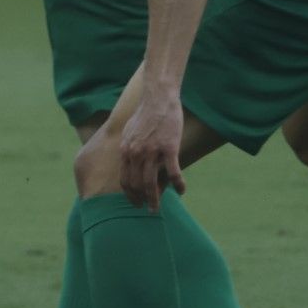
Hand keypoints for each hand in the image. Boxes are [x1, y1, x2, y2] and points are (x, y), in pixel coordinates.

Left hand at [117, 86, 186, 208]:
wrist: (158, 98)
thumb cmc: (146, 115)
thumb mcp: (129, 132)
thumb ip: (128, 149)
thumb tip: (129, 162)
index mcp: (125, 150)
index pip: (125, 180)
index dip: (130, 194)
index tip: (136, 202)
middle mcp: (136, 153)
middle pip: (137, 185)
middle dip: (142, 200)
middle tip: (149, 209)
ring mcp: (152, 151)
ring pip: (151, 183)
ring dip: (154, 199)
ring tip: (157, 208)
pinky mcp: (169, 148)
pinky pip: (173, 173)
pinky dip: (178, 185)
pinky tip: (182, 191)